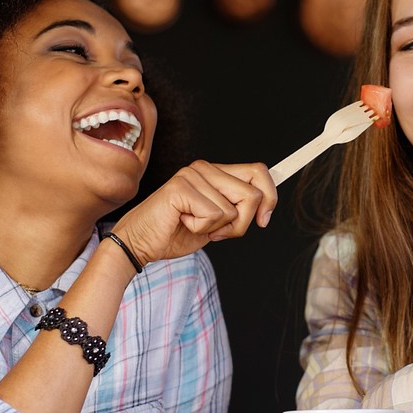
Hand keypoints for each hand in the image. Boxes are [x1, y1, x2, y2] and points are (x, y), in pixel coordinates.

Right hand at [110, 160, 276, 266]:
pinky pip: (214, 215)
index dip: (271, 195)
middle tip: (220, 232)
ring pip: (235, 209)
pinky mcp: (181, 187)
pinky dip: (202, 229)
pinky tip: (183, 222)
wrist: (141, 244)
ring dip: (219, 228)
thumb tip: (266, 206)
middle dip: (243, 223)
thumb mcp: (217, 222)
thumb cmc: (176, 233)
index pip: (258, 171)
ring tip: (195, 225)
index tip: (265, 219)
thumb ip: (238, 209)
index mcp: (215, 172)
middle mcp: (205, 168)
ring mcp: (192, 174)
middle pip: (253, 194)